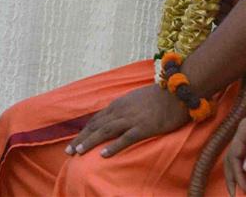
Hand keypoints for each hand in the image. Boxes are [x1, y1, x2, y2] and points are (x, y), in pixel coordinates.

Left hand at [66, 84, 189, 157]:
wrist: (176, 92)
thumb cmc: (158, 96)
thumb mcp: (135, 99)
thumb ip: (124, 108)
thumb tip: (115, 117)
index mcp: (118, 104)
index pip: (96, 120)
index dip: (84, 132)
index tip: (74, 142)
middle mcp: (120, 110)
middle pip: (96, 126)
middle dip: (81, 139)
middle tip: (69, 151)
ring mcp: (131, 119)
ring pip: (105, 131)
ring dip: (90, 142)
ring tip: (79, 153)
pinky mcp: (143, 127)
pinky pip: (126, 138)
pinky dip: (114, 146)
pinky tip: (104, 155)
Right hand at [224, 97, 245, 194]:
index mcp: (245, 128)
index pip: (234, 155)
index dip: (237, 174)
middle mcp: (245, 131)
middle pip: (232, 157)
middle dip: (232, 176)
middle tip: (234, 195)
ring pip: (238, 156)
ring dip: (236, 173)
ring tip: (237, 189)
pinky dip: (245, 167)